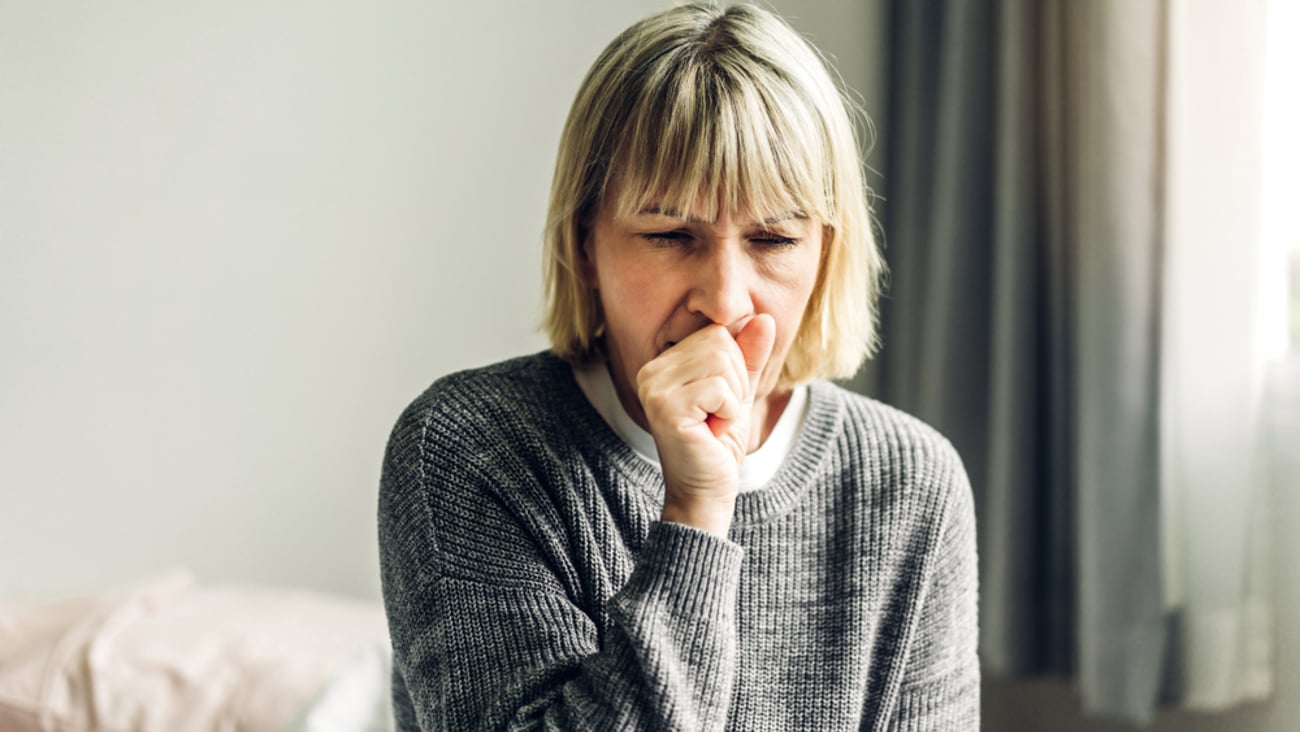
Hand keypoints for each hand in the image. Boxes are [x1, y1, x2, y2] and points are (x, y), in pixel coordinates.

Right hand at [636, 314, 775, 535]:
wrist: (706, 491)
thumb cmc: (719, 443)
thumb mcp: (739, 391)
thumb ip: (749, 355)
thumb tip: (764, 318)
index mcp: (664, 362)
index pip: (717, 333)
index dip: (734, 368)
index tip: (719, 403)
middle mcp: (651, 370)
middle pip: (720, 342)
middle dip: (735, 383)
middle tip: (717, 416)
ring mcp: (654, 388)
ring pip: (722, 363)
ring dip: (732, 399)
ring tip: (714, 423)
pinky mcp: (665, 407)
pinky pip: (719, 388)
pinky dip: (728, 413)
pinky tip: (711, 432)